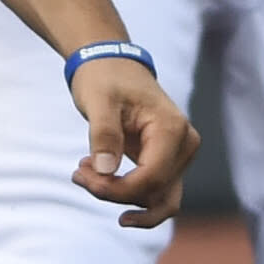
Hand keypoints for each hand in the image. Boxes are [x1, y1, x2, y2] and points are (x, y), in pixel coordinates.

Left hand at [68, 55, 197, 227]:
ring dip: (122, 198)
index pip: (151, 178)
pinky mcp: (168, 161)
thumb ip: (104, 134)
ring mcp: (179, 155)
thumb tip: (106, 171)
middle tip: (78, 175)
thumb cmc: (106, 78)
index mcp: (172, 129)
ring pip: (159, 199)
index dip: (116, 189)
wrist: (113, 64)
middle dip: (114, 193)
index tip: (81, 176)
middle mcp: (184, 145)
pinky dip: (127, 194)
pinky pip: (155, 192)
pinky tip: (99, 179)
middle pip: (155, 192)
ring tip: (86, 179)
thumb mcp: (99, 101)